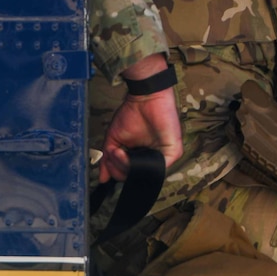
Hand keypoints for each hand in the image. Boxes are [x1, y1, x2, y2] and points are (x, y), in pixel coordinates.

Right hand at [98, 54, 183, 182]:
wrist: (146, 97)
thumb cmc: (132, 114)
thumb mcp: (114, 140)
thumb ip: (108, 159)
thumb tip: (103, 178)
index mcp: (142, 156)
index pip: (130, 174)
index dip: (116, 171)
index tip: (106, 163)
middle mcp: (153, 158)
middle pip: (136, 176)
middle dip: (118, 169)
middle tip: (112, 155)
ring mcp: (164, 156)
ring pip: (144, 173)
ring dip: (124, 166)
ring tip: (117, 152)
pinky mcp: (173, 152)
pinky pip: (157, 167)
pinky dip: (135, 164)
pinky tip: (124, 153)